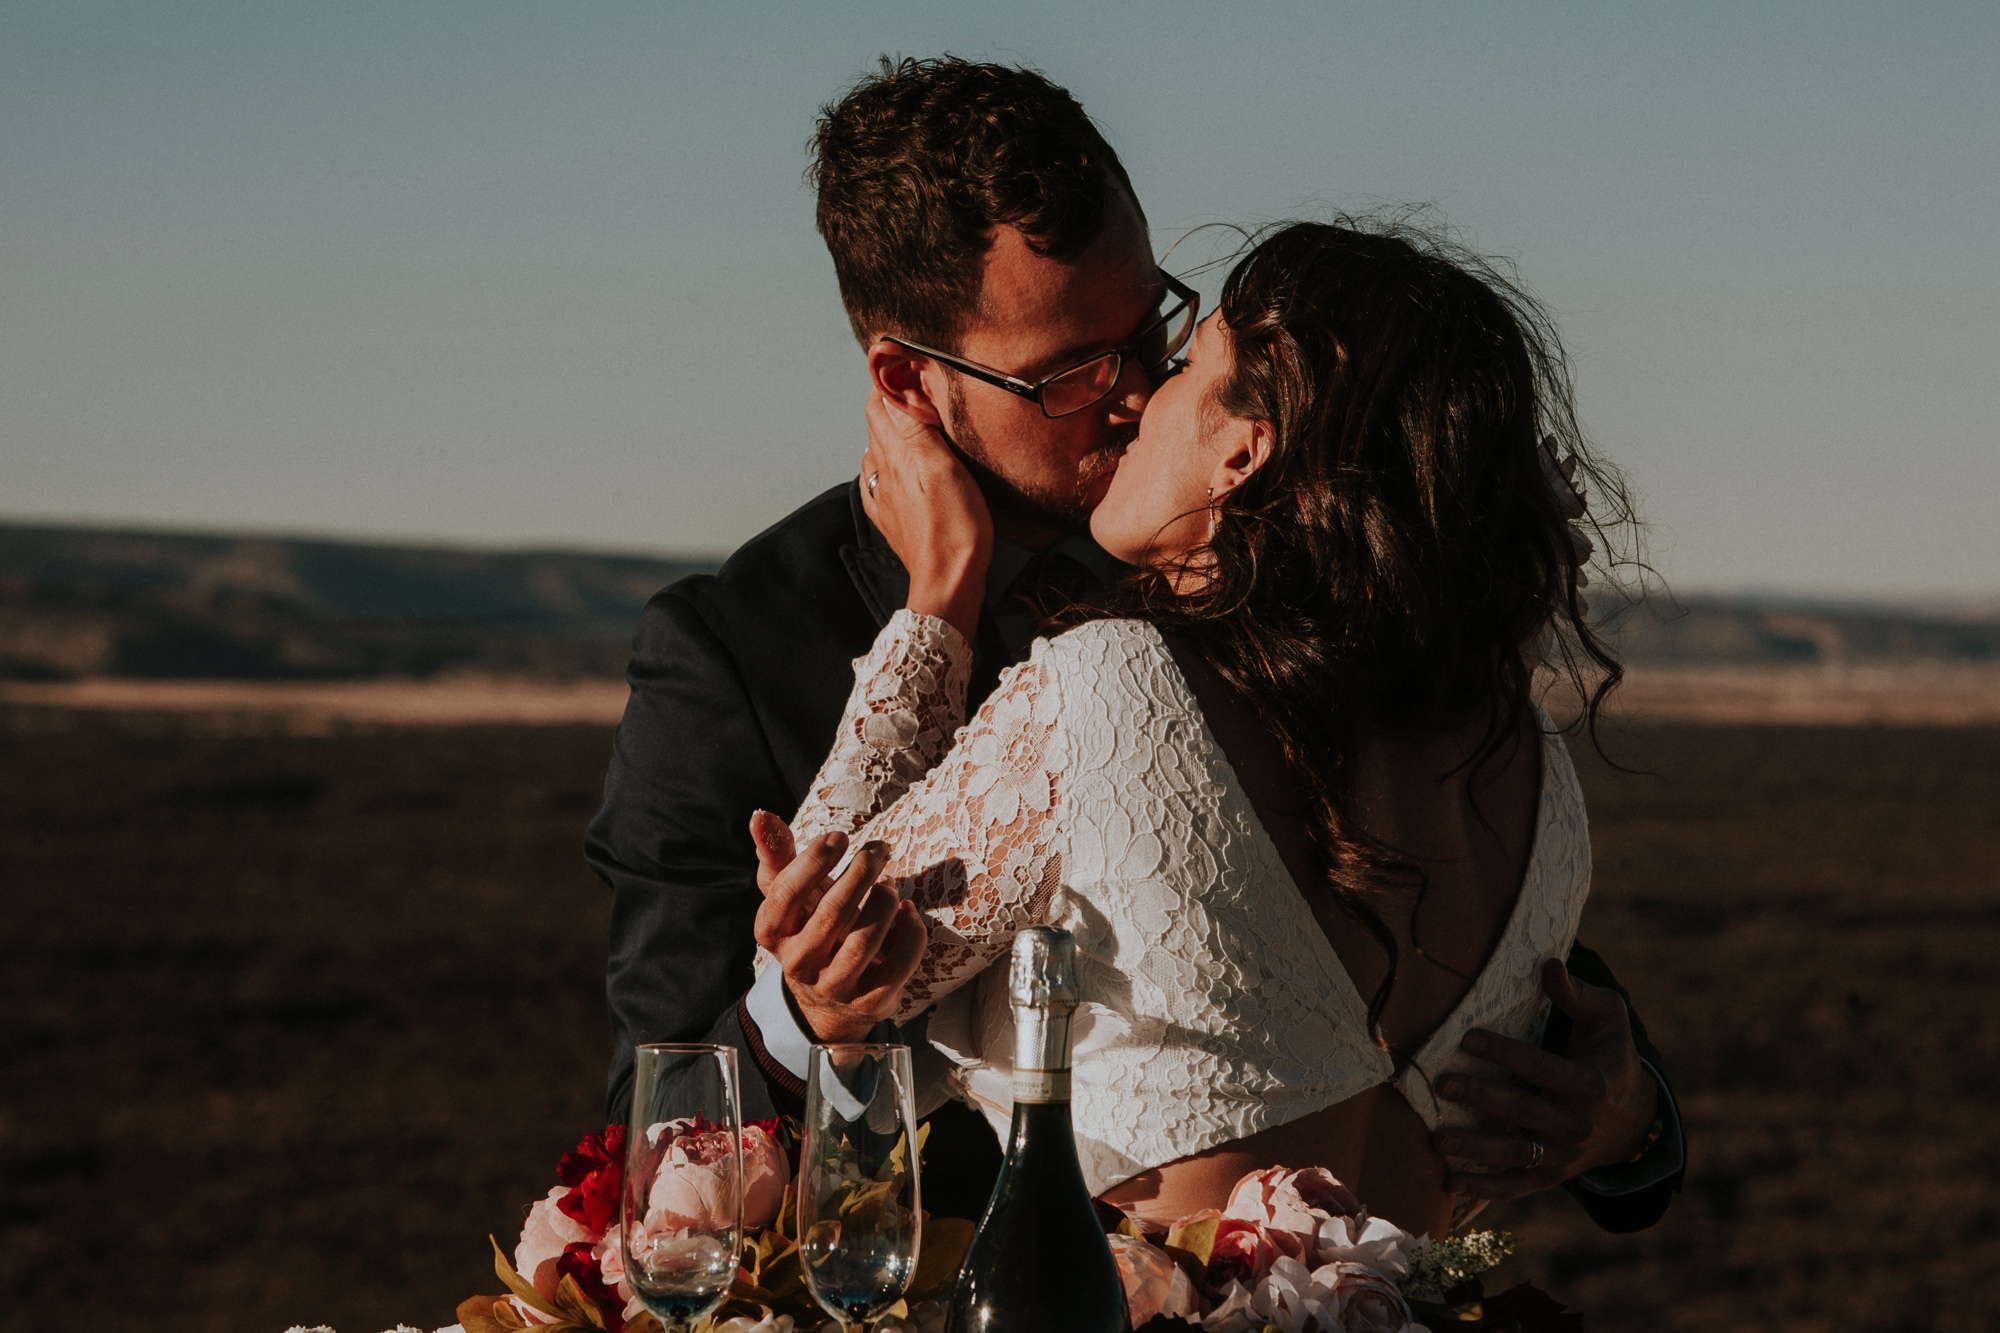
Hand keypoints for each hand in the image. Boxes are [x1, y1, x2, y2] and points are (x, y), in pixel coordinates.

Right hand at [749, 810, 926, 1043]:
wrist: (830, 998)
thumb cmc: (810, 926)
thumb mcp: (790, 894)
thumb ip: (777, 854)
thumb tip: (759, 815)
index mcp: (773, 934)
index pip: (785, 895)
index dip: (813, 861)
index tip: (838, 837)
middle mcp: (800, 965)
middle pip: (832, 914)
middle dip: (861, 872)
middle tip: (878, 849)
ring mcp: (837, 986)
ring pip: (866, 940)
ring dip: (885, 901)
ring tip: (889, 881)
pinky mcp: (872, 1001)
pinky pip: (900, 963)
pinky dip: (911, 931)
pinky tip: (908, 910)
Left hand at [861, 389, 992, 641]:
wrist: (948, 582)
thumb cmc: (953, 526)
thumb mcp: (941, 465)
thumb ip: (914, 422)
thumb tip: (894, 380)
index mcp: (893, 452)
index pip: (879, 398)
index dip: (889, 374)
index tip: (904, 356)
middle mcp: (881, 469)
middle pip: (877, 419)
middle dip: (892, 395)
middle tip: (916, 379)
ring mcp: (883, 494)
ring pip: (880, 446)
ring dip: (894, 426)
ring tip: (916, 416)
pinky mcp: (892, 515)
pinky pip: (883, 477)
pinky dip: (892, 460)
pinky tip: (903, 464)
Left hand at [1432, 958, 1658, 1204]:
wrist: (1634, 1118)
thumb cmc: (1609, 1055)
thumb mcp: (1608, 1019)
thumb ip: (1579, 994)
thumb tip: (1549, 966)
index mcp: (1590, 1084)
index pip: (1541, 1067)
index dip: (1505, 1052)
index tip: (1467, 1038)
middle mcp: (1577, 1123)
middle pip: (1523, 1111)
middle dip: (1481, 1097)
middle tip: (1442, 1083)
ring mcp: (1564, 1154)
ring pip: (1516, 1153)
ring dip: (1475, 1149)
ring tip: (1437, 1140)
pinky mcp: (1552, 1175)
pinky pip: (1517, 1185)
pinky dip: (1486, 1189)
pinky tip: (1450, 1185)